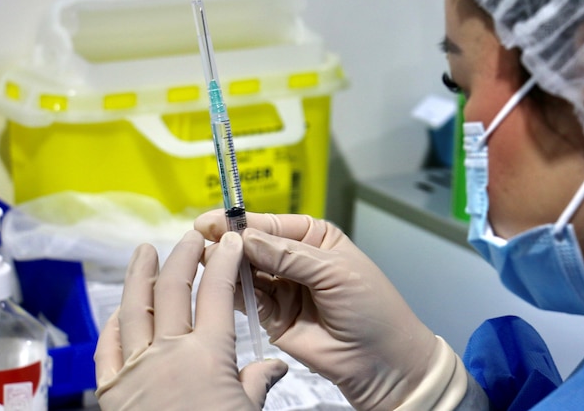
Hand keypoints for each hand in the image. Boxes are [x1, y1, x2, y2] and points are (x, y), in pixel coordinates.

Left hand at [94, 230, 287, 409]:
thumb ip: (257, 383)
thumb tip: (273, 367)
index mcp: (208, 355)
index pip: (217, 292)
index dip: (224, 261)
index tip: (230, 242)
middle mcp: (168, 353)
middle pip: (174, 288)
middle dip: (184, 255)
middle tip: (193, 237)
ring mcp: (135, 369)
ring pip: (135, 308)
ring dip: (140, 275)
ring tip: (144, 251)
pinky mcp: (111, 391)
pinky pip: (107, 348)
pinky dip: (113, 324)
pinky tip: (119, 311)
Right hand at [196, 211, 447, 409]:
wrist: (382, 363)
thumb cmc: (370, 307)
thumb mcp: (334, 272)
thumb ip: (288, 255)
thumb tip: (245, 239)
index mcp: (314, 238)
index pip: (272, 224)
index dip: (242, 222)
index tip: (211, 221)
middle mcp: (294, 259)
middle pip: (253, 245)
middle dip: (230, 243)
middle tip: (201, 240)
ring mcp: (281, 289)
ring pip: (245, 271)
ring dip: (227, 266)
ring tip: (206, 261)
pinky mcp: (271, 318)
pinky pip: (246, 300)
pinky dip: (232, 292)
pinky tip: (218, 284)